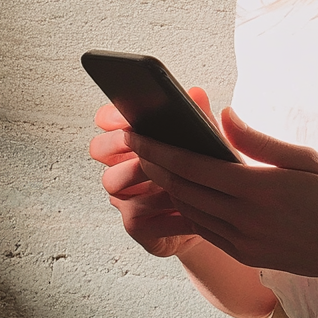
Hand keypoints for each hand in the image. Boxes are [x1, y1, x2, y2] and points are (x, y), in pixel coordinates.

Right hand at [89, 89, 213, 258]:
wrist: (219, 219)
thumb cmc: (209, 174)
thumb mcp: (209, 143)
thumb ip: (201, 118)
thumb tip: (197, 93)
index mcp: (137, 140)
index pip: (106, 119)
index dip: (111, 116)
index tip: (127, 117)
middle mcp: (123, 165)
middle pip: (98, 147)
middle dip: (118, 143)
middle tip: (144, 145)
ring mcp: (126, 195)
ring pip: (112, 181)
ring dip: (144, 178)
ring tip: (174, 179)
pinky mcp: (135, 223)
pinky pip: (133, 214)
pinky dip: (160, 211)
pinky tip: (184, 209)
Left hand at [128, 109, 317, 281]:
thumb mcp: (306, 158)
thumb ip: (260, 141)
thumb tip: (225, 116)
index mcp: (262, 189)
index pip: (195, 167)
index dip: (161, 150)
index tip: (138, 134)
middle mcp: (248, 220)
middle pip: (184, 190)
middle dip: (154, 165)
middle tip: (134, 143)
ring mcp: (245, 243)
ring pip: (190, 212)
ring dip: (166, 188)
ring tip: (151, 164)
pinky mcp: (247, 256)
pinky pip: (205, 230)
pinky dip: (187, 209)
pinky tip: (180, 192)